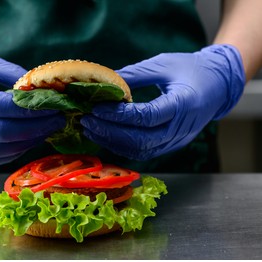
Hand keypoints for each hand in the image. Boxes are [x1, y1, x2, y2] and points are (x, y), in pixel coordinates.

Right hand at [0, 41, 64, 165]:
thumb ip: (7, 71)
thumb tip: (37, 86)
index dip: (29, 109)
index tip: (51, 106)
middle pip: (1, 133)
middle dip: (34, 129)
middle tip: (56, 121)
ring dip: (26, 143)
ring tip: (46, 131)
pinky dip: (12, 153)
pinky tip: (27, 141)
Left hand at [81, 44, 244, 159]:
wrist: (219, 86)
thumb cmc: (192, 70)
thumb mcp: (164, 65)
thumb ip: (135, 74)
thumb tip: (104, 80)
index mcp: (183, 104)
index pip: (147, 116)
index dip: (119, 116)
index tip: (96, 109)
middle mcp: (181, 128)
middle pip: (141, 139)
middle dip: (110, 133)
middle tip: (87, 122)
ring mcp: (177, 140)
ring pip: (141, 150)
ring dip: (113, 143)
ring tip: (91, 130)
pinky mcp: (171, 145)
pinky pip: (145, 152)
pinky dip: (123, 147)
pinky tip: (106, 137)